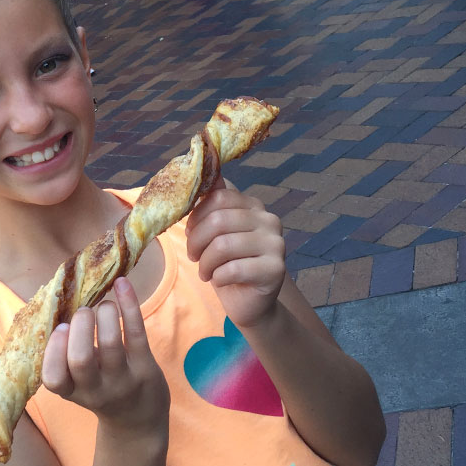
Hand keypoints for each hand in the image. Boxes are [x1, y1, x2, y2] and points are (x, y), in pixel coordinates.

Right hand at [42, 278, 169, 434]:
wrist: (138, 417)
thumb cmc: (100, 387)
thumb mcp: (77, 381)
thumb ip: (66, 353)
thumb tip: (57, 304)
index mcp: (72, 391)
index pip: (54, 379)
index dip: (53, 350)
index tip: (60, 328)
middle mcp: (96, 390)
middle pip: (81, 359)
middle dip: (79, 326)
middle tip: (83, 312)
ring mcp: (123, 380)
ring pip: (111, 342)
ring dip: (104, 313)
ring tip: (103, 306)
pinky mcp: (146, 367)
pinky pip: (136, 332)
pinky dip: (128, 303)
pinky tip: (122, 284)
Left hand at [185, 186, 285, 328]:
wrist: (250, 302)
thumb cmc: (227, 264)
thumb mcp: (215, 232)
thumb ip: (211, 203)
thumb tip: (201, 163)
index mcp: (254, 206)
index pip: (219, 197)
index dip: (196, 216)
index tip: (190, 233)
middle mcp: (269, 220)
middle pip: (219, 221)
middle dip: (197, 241)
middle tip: (193, 256)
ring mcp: (276, 244)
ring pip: (223, 245)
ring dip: (205, 262)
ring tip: (204, 271)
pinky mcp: (276, 270)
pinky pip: (234, 269)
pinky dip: (217, 276)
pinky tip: (218, 280)